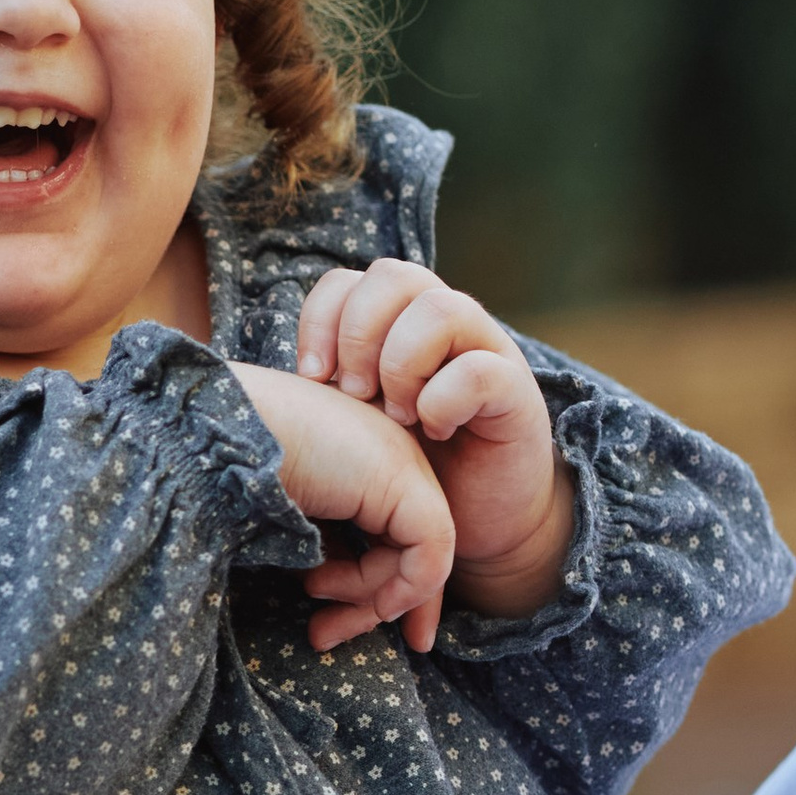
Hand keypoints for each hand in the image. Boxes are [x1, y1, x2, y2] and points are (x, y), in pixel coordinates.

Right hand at [230, 362, 455, 652]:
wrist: (215, 437)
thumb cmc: (229, 473)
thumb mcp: (285, 519)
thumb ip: (319, 547)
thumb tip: (329, 588)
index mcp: (361, 459)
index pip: (397, 534)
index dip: (384, 588)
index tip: (345, 630)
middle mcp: (388, 456)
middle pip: (412, 550)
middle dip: (376, 606)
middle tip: (325, 638)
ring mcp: (401, 463)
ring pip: (420, 558)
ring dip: (369, 600)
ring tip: (311, 594)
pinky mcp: (404, 482)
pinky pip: (430, 554)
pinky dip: (401, 590)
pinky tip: (347, 597)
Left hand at [296, 262, 572, 619]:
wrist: (483, 518)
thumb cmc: (413, 468)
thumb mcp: (360, 425)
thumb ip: (332, 393)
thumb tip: (279, 386)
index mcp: (396, 323)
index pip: (349, 281)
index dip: (322, 319)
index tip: (311, 377)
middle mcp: (442, 322)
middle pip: (393, 276)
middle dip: (360, 335)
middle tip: (352, 396)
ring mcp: (483, 349)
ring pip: (441, 307)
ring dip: (402, 362)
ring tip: (395, 416)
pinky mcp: (516, 391)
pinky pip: (478, 370)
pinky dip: (444, 400)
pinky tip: (432, 431)